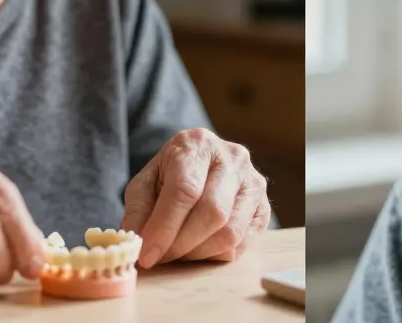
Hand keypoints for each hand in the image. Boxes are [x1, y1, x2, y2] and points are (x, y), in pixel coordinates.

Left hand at [120, 128, 269, 266]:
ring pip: (230, 231)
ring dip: (199, 253)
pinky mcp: (264, 206)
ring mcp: (254, 181)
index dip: (164, 227)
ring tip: (180, 252)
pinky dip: (217, 254)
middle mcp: (233, 158)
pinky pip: (243, 242)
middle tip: (161, 257)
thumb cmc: (170, 175)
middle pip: (212, 212)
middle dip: (181, 244)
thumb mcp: (145, 183)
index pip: (185, 189)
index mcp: (198, 144)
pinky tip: (200, 247)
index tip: (147, 254)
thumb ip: (138, 210)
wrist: (202, 165)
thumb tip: (137, 242)